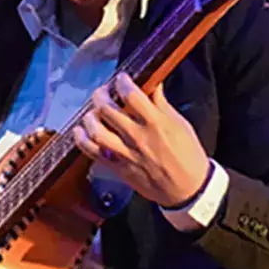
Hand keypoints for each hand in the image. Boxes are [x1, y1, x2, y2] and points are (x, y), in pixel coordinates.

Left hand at [72, 73, 209, 207]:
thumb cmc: (188, 156)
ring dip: (90, 117)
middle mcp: (138, 137)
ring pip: (96, 131)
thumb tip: (152, 83)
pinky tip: (80, 131)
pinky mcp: (118, 168)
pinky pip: (93, 153)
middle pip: (108, 109)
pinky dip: (82, 140)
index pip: (131, 95)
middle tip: (103, 92)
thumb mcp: (180, 124)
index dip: (122, 82)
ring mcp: (125, 154)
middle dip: (101, 95)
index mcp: (156, 123)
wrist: (186, 189)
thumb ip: (161, 104)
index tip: (121, 79)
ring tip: (93, 111)